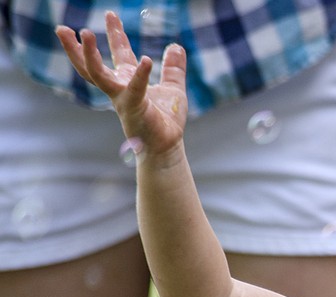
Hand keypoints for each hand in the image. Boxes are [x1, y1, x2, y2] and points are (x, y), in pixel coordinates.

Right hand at [55, 11, 187, 157]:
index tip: (111, 14)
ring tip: (86, 33)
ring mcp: (122, 98)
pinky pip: (135, 88)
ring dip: (89, 55)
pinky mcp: (133, 108)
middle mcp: (119, 88)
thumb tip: (176, 46)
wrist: (167, 147)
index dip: (115, 34)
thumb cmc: (167, 121)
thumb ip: (173, 68)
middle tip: (63, 27)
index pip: (119, 53)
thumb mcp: (172, 88)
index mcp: (128, 81)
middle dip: (79, 46)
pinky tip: (146, 60)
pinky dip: (141, 75)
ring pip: (98, 75)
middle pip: (93, 64)